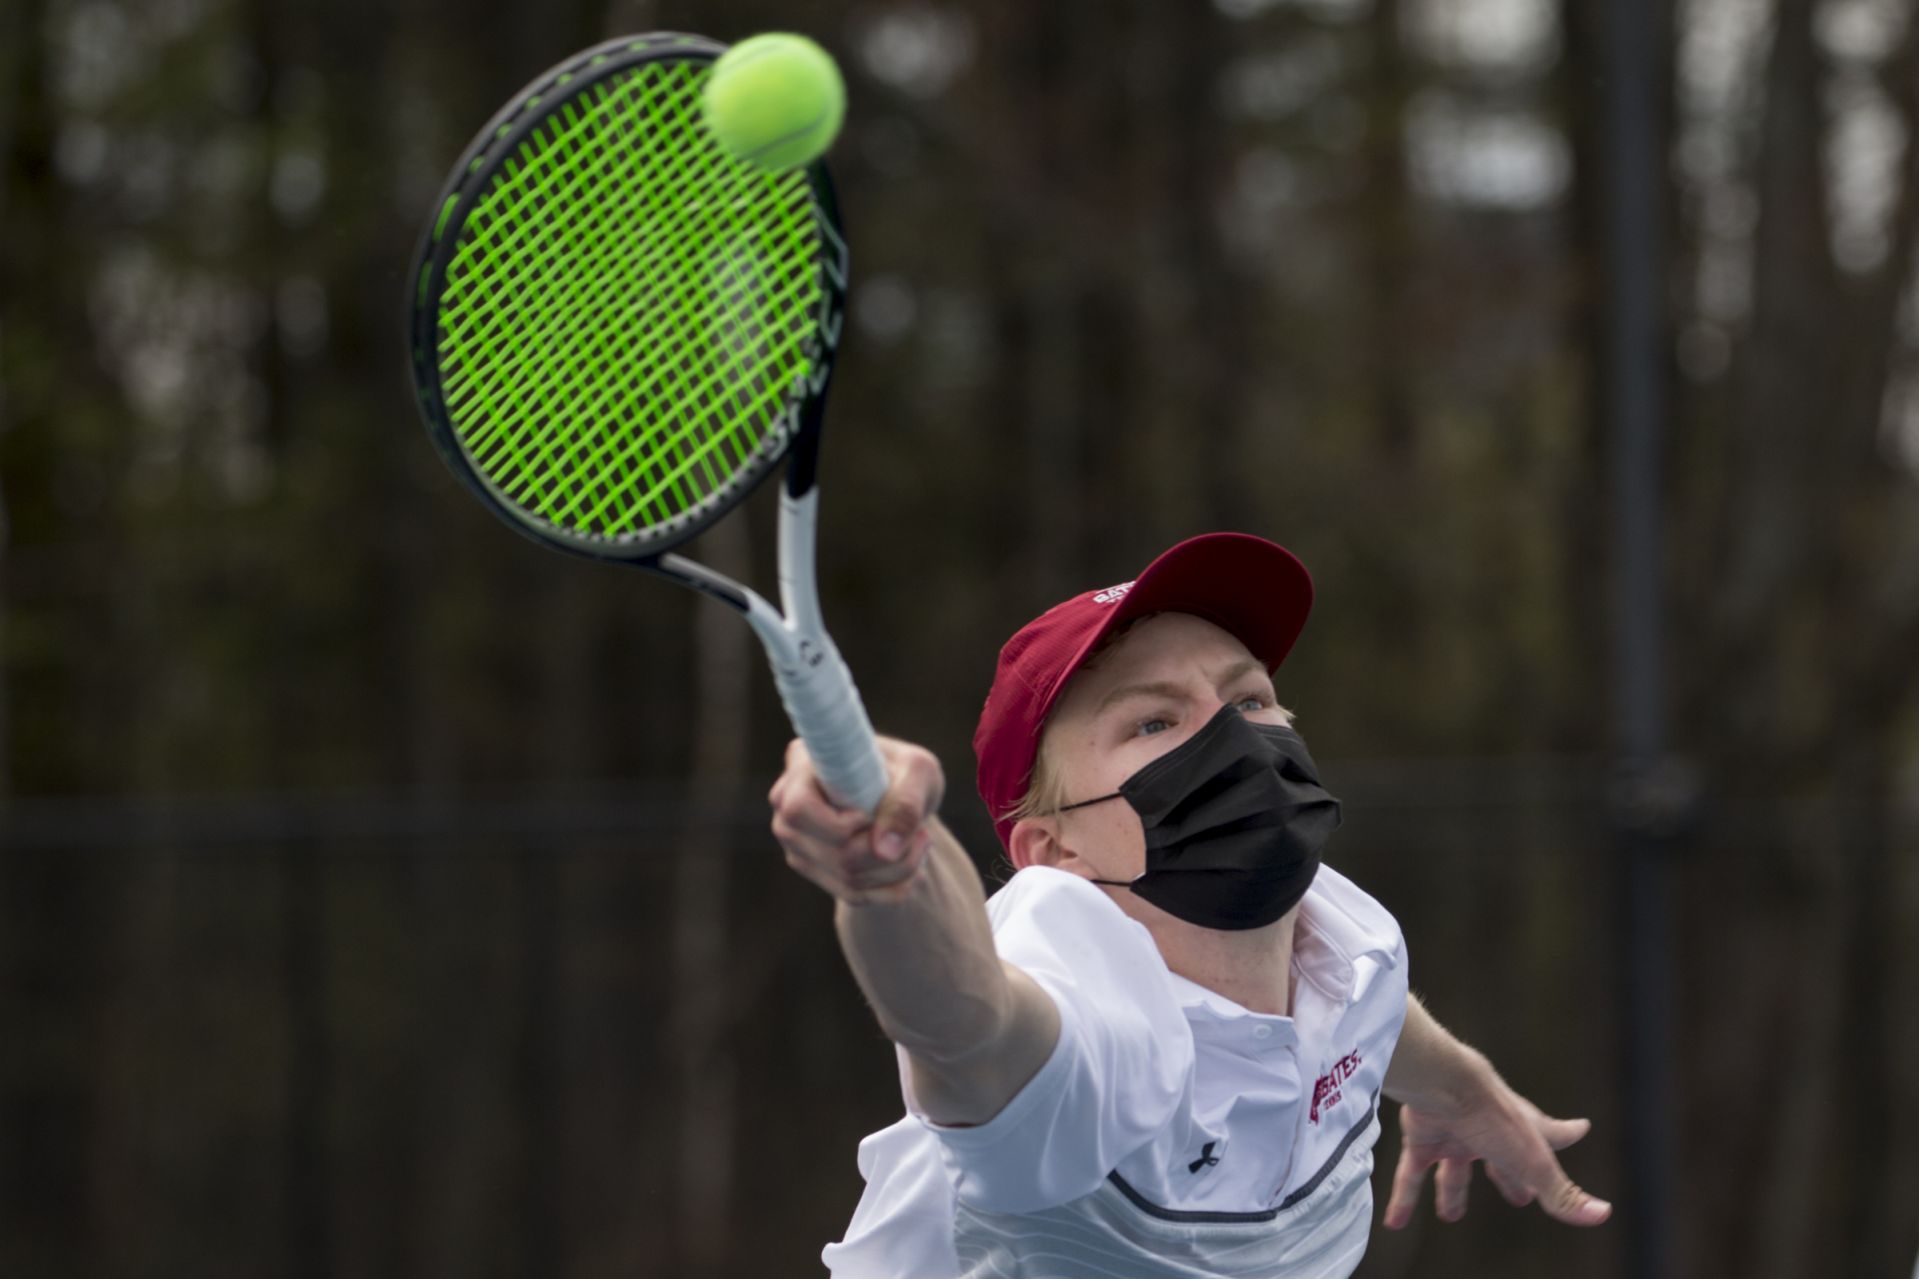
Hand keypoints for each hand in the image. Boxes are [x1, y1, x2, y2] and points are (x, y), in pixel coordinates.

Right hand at [768, 735, 942, 904]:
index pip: (799, 810)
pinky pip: (855, 896)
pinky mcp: (817, 872)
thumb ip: (905, 804)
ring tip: (921, 842)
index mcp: (801, 771)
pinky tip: (913, 865)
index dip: (842, 823)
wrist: (898, 791)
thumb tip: (884, 852)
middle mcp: (788, 812)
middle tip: (921, 832)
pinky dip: (893, 888)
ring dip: (898, 869)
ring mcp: (798, 847)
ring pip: (849, 880)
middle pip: (834, 854)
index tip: (874, 813)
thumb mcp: (916, 771)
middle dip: (888, 851)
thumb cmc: (904, 770)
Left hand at [1383, 1076, 1610, 1229]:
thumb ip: (1561, 1193)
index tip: (1583, 1127)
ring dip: (1452, 1193)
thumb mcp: (1532, 1162)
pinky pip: (1410, 1173)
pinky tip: (1396, 1222)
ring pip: (1453, 1169)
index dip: (1568, 1134)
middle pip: (1501, 1159)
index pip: (1554, 1134)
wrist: (1440, 1084)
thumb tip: (1601, 1214)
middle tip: (1518, 1196)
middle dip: (1509, 1178)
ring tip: (1450, 1214)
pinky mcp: (1422, 1136)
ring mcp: (1454, 1132)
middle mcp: (1489, 1130)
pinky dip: (1404, 1198)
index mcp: (1523, 1132)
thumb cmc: (1492, 1117)